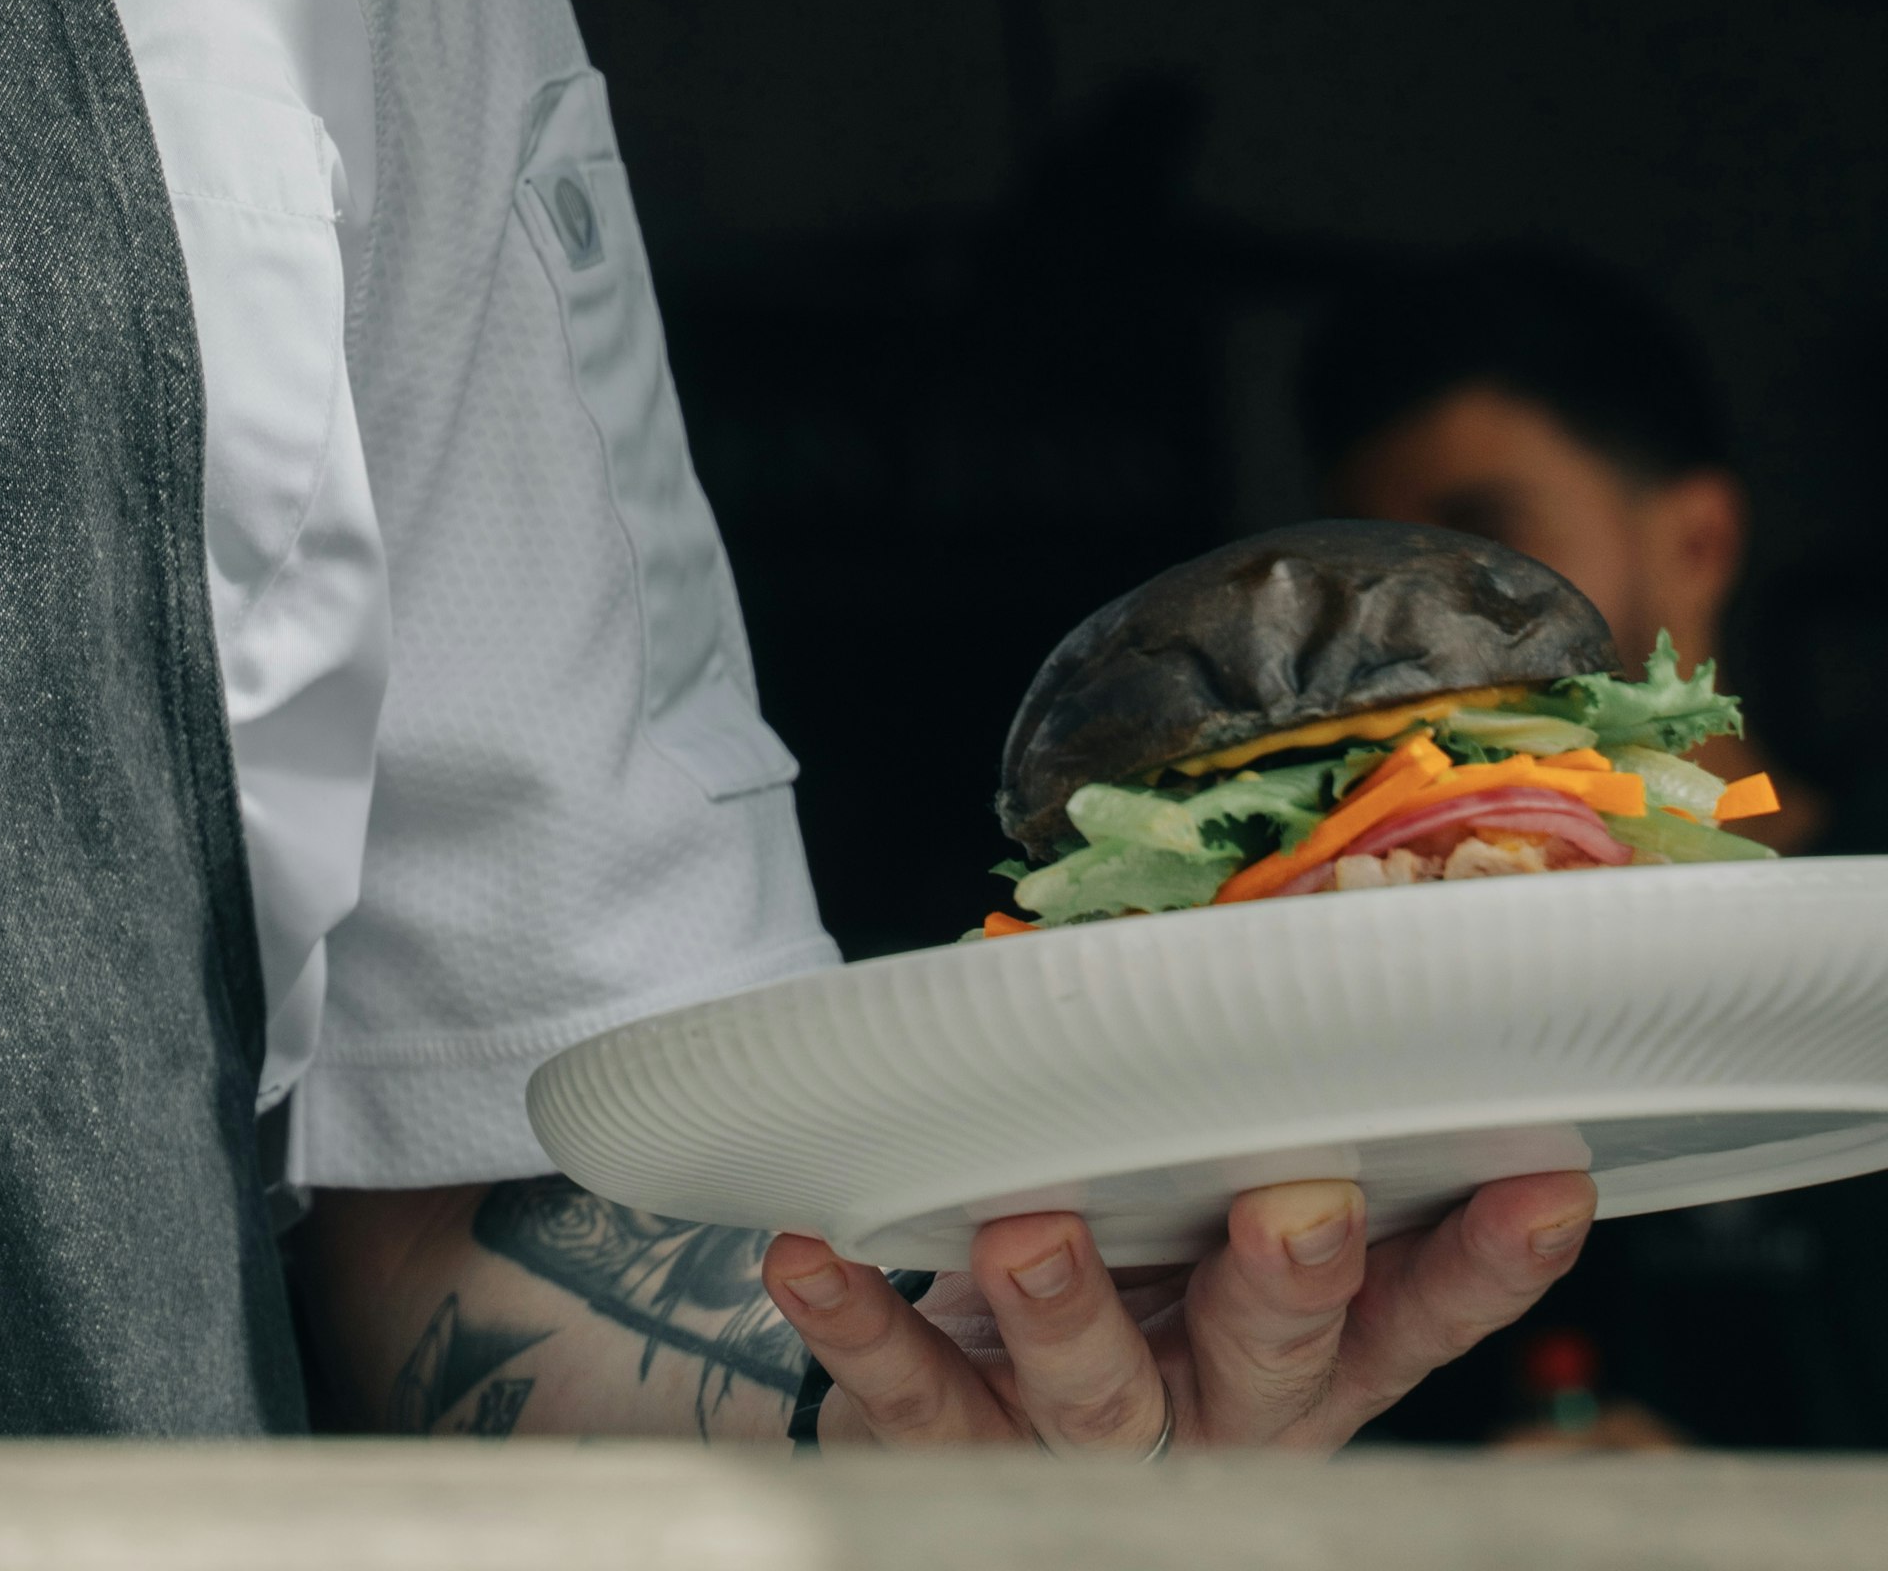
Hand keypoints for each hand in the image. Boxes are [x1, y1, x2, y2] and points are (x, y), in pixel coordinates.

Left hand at [765, 1172, 1597, 1454]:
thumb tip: (1294, 918)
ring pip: (1097, 1394)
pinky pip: (909, 1387)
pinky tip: (812, 1253)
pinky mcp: (951, 1439)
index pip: (1417, 1307)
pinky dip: (861, 1321)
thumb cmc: (1111, 1267)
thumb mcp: (1190, 1207)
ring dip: (1069, 1307)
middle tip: (1295, 1203)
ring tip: (1029, 1233)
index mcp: (1300, 1346)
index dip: (1487, 1258)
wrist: (958, 1421)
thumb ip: (1234, 1103)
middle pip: (1271, 1354)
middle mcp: (1217, 1407)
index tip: (1546, 1177)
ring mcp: (1085, 1440)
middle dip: (1290, 1279)